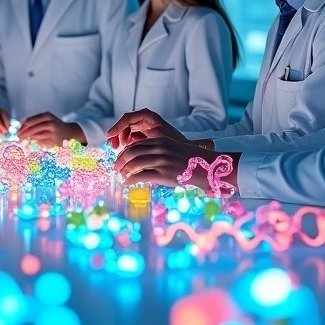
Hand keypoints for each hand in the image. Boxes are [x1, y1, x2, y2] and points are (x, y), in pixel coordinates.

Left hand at [17, 112, 85, 147]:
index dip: (21, 127)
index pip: (29, 121)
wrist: (70, 133)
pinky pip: (40, 143)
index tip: (16, 131)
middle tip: (17, 138)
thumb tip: (20, 128)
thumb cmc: (55, 126)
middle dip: (23, 134)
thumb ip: (34, 122)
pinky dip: (35, 144)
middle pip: (31, 129)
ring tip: (24, 141)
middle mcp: (50, 123)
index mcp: (47, 116)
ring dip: (28, 139)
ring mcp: (53, 133)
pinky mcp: (54, 141)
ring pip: (35, 136)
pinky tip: (34, 144)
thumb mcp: (47, 120)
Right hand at [106, 108, 185, 150]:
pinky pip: (130, 137)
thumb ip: (142, 142)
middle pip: (125, 124)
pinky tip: (126, 151)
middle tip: (112, 146)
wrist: (185, 151)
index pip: (128, 118)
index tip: (110, 136)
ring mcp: (143, 127)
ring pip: (126, 131)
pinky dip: (126, 144)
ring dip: (120, 140)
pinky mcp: (143, 135)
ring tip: (119, 150)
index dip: (117, 127)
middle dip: (117, 134)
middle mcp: (145, 119)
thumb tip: (127, 147)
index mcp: (149, 117)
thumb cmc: (174, 145)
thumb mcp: (157, 142)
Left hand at [114, 137, 237, 192]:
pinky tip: (127, 183)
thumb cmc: (191, 160)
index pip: (135, 145)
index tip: (120, 160)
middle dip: (120, 161)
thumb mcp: (173, 149)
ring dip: (124, 171)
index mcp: (161, 141)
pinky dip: (130, 180)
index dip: (124, 153)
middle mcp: (159, 149)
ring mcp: (161, 161)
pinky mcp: (164, 174)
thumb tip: (143, 159)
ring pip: (134, 164)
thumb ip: (159, 151)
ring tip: (121, 177)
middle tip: (116, 169)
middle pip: (131, 153)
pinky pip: (141, 176)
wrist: (208, 167)